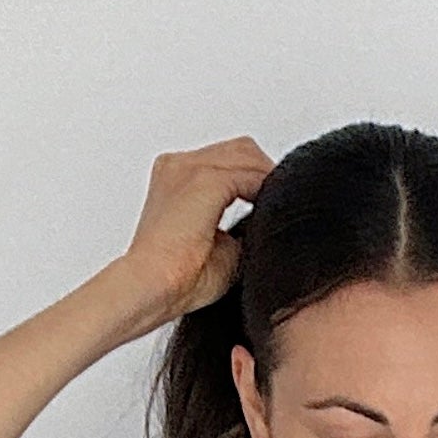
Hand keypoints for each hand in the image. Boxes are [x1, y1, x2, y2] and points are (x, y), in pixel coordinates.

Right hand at [122, 137, 274, 323]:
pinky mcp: (202, 179)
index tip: (273, 203)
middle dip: (264, 171)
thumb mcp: (223, 248)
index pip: (226, 161)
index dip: (254, 178)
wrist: (153, 288)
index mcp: (176, 178)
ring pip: (245, 155)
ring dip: (267, 179)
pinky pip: (247, 172)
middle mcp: (178, 166)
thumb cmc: (178, 279)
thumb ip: (246, 227)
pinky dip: (264, 188)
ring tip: (282, 205)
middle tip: (284, 200)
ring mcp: (188, 167)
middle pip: (239, 150)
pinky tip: (273, 210)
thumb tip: (271, 223)